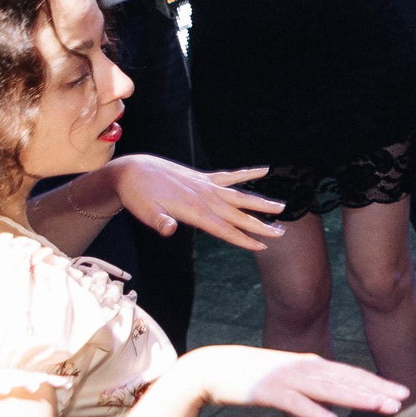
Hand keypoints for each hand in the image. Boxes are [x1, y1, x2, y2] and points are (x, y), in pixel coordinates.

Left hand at [108, 158, 282, 251]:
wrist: (134, 170)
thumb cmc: (138, 195)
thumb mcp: (144, 212)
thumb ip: (160, 221)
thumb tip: (169, 229)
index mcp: (195, 211)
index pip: (225, 229)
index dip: (244, 238)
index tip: (263, 246)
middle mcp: (206, 198)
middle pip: (239, 215)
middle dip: (261, 225)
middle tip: (281, 232)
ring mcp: (207, 186)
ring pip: (240, 196)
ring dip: (261, 202)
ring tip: (281, 206)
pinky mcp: (204, 177)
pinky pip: (231, 176)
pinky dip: (248, 173)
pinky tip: (264, 170)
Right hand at [175, 344, 409, 416]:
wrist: (213, 367)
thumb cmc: (253, 373)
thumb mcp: (290, 374)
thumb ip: (313, 382)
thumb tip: (335, 395)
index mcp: (311, 364)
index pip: (351, 374)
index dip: (378, 382)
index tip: (403, 391)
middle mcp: (304, 368)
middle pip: (347, 380)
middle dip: (377, 389)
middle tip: (404, 398)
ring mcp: (286, 379)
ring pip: (328, 390)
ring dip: (355, 398)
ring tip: (380, 406)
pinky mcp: (267, 392)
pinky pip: (295, 404)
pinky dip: (314, 411)